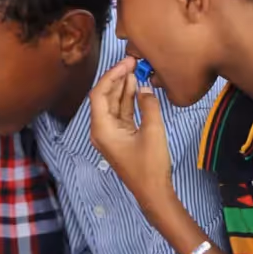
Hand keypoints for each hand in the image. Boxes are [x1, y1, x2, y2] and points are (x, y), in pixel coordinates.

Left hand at [89, 59, 175, 205]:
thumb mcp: (153, 132)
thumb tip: (144, 87)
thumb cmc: (151, 166)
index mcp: (102, 130)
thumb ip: (148, 106)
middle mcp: (101, 130)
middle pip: (104, 97)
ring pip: (113, 104)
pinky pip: (121, 113)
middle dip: (117, 78)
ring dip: (123, 87)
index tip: (125, 63)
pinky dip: (128, 99)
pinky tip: (136, 86)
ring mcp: (110, 133)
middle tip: (132, 61)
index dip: (111, 76)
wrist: (153, 191)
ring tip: (135, 69)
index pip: (99, 95)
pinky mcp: (120, 136)